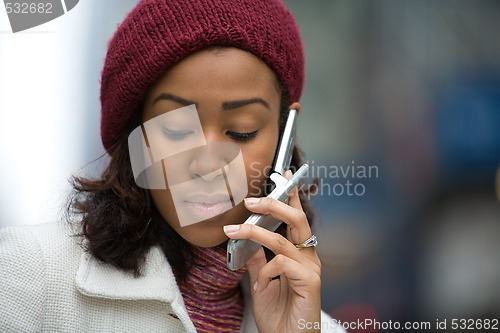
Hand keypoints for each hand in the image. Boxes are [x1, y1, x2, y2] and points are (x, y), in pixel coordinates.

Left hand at [223, 171, 321, 332]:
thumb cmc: (278, 315)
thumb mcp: (261, 283)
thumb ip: (257, 260)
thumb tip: (246, 240)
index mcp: (299, 254)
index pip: (295, 219)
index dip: (289, 197)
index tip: (281, 177)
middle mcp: (308, 257)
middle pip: (296, 220)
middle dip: (275, 204)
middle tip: (251, 200)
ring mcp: (311, 269)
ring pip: (283, 239)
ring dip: (255, 233)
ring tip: (234, 230)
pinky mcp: (311, 282)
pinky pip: (283, 264)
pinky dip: (267, 270)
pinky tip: (263, 282)